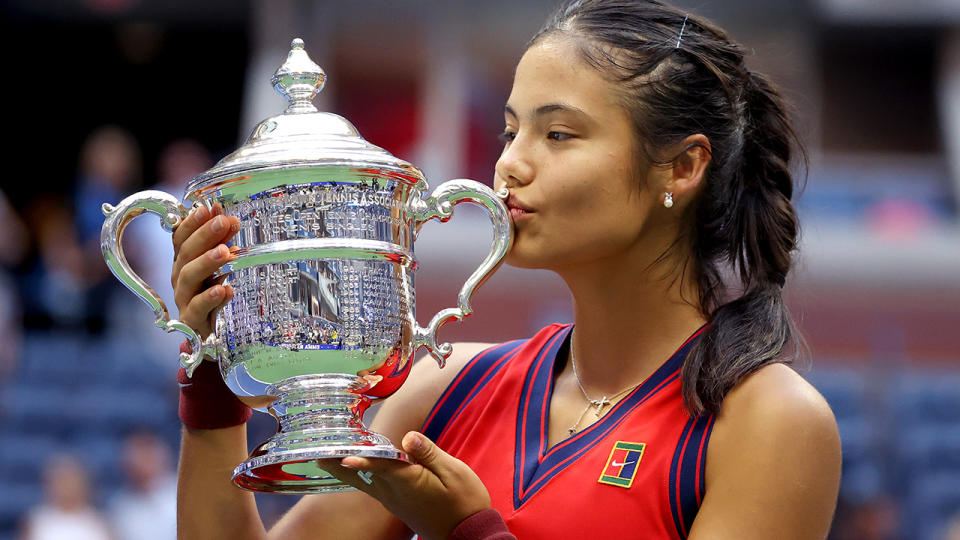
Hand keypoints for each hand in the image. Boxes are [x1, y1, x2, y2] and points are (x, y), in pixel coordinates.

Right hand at [171, 204, 240, 339]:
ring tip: (226, 252)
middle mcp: (179, 277)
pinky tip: (226, 289)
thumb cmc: (212, 292)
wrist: (209, 333)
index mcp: (183, 260)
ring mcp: (183, 298)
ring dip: (207, 262)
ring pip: (189, 277)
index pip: (181, 236)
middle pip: (185, 253)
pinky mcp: (191, 320)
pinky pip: (198, 308)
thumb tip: (229, 216)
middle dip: (204, 235)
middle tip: (223, 222)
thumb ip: (222, 242)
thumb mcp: (219, 265)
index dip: (192, 222)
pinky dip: (212, 297)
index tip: (208, 208)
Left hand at [319, 431, 491, 539]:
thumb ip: (428, 453)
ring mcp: (395, 500)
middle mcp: (395, 493)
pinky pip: (372, 487)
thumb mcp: (453, 472)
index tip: (343, 457)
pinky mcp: (398, 504)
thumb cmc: (463, 501)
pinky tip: (354, 469)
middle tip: (317, 455)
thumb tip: (408, 436)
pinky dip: (360, 476)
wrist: (467, 533)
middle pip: (362, 476)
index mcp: (409, 482)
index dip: (363, 460)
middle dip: (339, 465)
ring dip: (345, 471)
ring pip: (363, 483)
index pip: (381, 466)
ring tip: (326, 460)